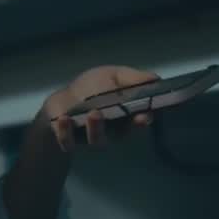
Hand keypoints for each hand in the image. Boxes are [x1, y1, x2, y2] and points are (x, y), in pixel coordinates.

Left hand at [40, 65, 159, 151]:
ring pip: (97, 139)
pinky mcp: (69, 141)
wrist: (62, 101)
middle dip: (126, 127)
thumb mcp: (113, 76)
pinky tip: (64, 118)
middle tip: (129, 116)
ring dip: (97, 128)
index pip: (139, 121)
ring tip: (94, 114)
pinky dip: (66, 132)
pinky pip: (69, 142)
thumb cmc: (91, 87)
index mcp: (124, 116)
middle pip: (122, 134)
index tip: (145, 116)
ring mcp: (89, 137)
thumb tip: (157, 79)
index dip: (143, 120)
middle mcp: (111, 131)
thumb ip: (133, 78)